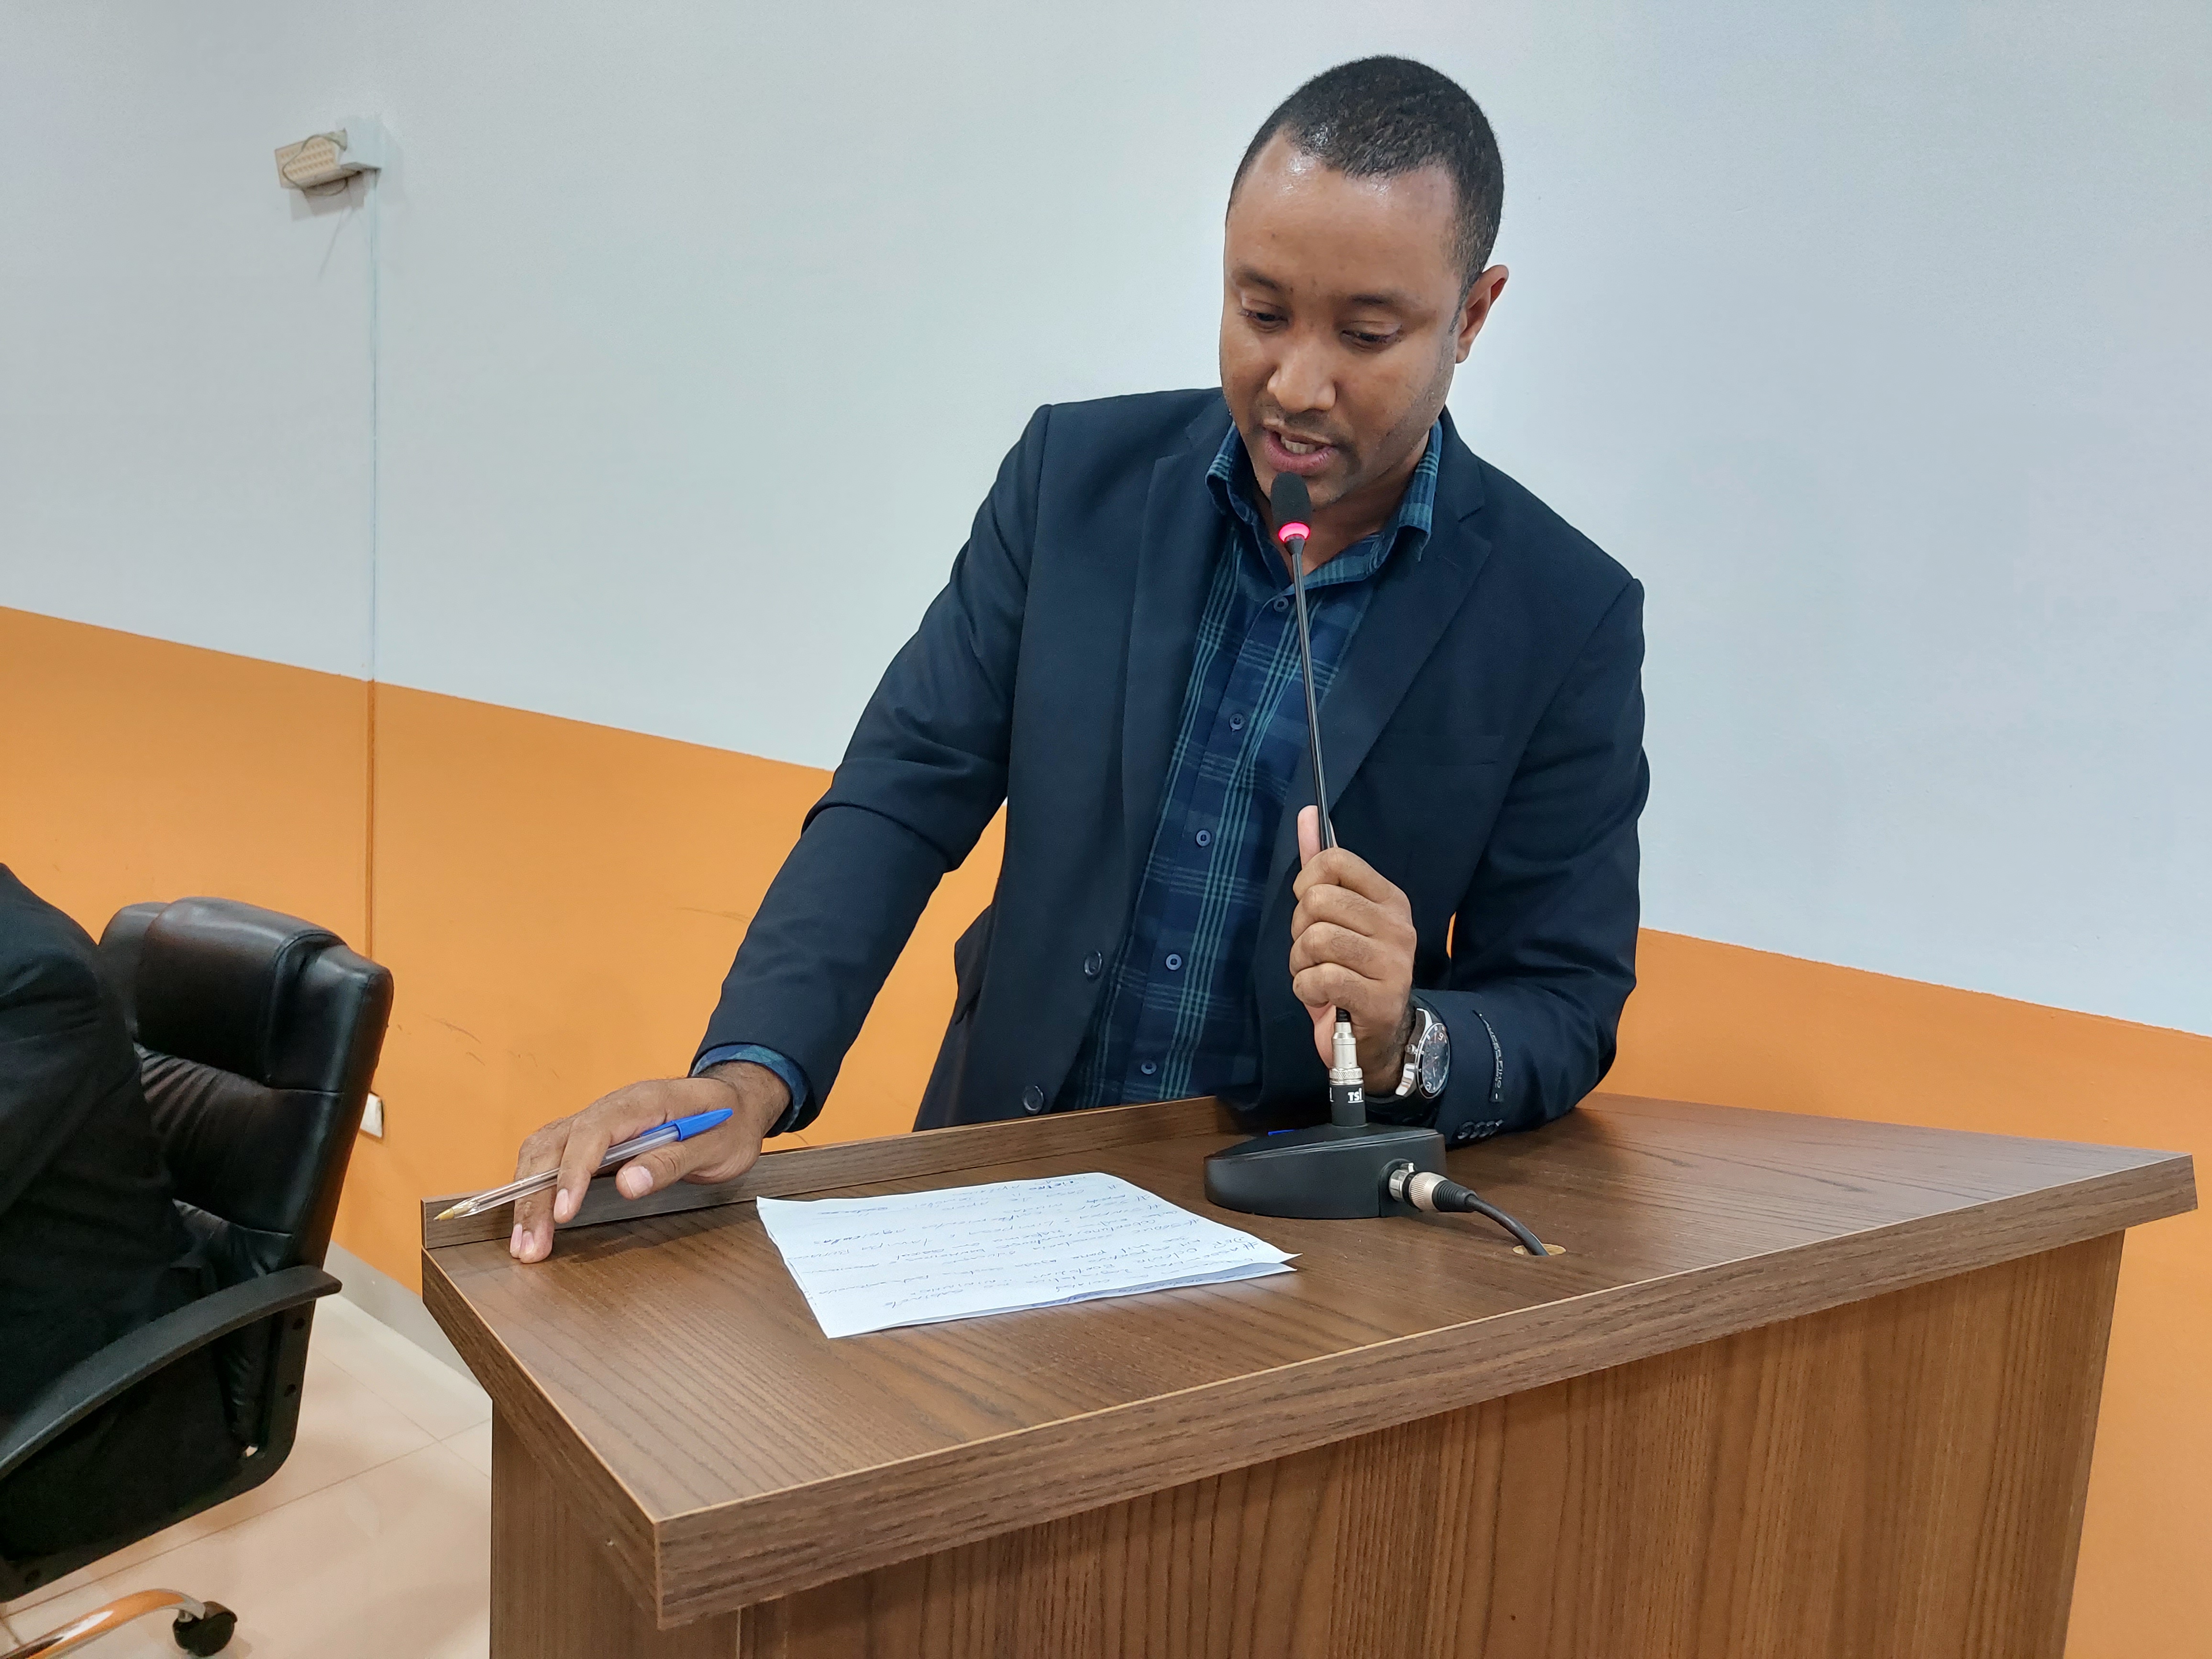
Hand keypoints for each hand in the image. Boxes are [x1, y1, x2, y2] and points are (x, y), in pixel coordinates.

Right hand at [508, 1062, 788, 1262]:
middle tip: (530, 1245)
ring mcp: (598, 1120)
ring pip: (544, 1150)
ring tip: (523, 1242)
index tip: (562, 1212)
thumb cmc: (728, 1123)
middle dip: (535, 1195)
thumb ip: (673, 1161)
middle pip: (555, 1145)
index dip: (572, 1172)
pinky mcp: (593, 1137)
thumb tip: (628, 1184)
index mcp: (641, 1102)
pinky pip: (552, 1155)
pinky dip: (534, 1186)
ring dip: (527, 1195)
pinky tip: (530, 1217)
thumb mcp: (716, 1145)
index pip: (592, 1133)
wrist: (736, 1102)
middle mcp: (610, 1107)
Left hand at [1289, 804, 1416, 1091]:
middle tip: (1314, 952)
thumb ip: (1322, 866)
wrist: (1376, 1037)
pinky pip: (1320, 979)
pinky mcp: (1379, 999)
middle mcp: (1397, 926)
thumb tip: (1306, 814)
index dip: (1306, 883)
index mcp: (1389, 899)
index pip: (1333, 860)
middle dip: (1300, 929)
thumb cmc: (1350, 970)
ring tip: (1316, 975)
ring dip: (1301, 963)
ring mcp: (1393, 964)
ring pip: (1316, 939)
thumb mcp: (1336, 916)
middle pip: (1317, 900)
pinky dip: (1307, 990)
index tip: (1312, 910)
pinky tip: (1322, 997)